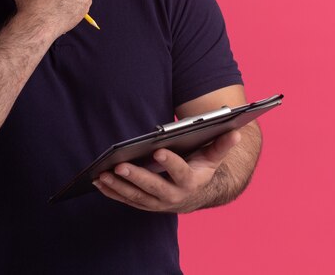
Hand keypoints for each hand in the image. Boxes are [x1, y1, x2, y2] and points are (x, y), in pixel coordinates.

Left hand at [93, 130, 241, 212]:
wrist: (198, 194)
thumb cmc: (201, 168)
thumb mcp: (213, 156)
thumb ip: (221, 144)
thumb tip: (235, 131)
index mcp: (191, 182)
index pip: (180, 172)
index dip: (170, 162)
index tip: (158, 150)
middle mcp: (174, 197)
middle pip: (153, 187)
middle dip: (135, 176)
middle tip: (119, 165)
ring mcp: (158, 203)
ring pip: (136, 196)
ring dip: (118, 186)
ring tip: (102, 174)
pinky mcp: (145, 204)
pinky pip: (127, 200)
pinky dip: (112, 192)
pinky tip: (99, 181)